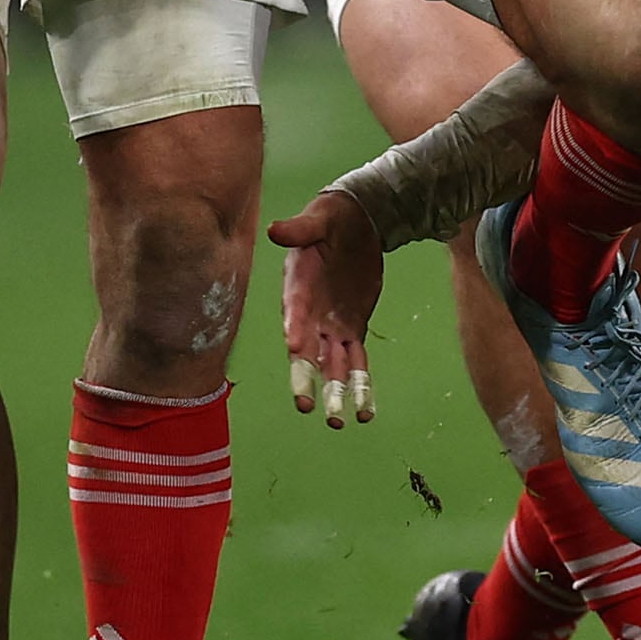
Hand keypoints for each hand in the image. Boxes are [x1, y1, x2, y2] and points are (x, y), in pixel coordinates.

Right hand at [266, 187, 387, 426]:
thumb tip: (275, 230)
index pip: (294, 311)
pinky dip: (360, 386)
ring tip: (337, 421)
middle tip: (307, 404)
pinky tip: (365, 411)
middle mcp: (309, 314)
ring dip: (333, 392)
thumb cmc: (332, 218)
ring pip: (330, 366)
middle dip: (306, 378)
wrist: (357, 223)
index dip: (295, 329)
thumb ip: (301, 228)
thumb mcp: (319, 218)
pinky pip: (356, 363)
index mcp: (298, 286)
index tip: (296, 347)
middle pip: (306, 351)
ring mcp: (330, 326)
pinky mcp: (352, 331)